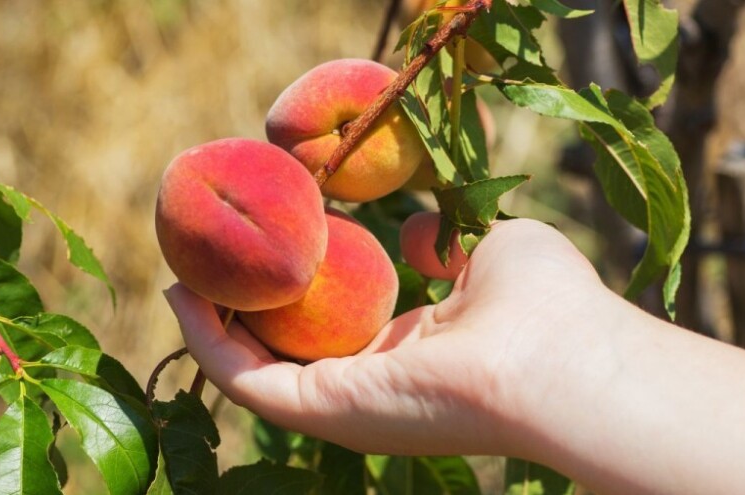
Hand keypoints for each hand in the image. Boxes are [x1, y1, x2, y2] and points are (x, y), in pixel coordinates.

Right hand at [165, 218, 610, 455]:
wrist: (564, 355)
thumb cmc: (543, 302)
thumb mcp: (487, 250)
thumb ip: (445, 241)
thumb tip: (414, 232)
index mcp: (411, 352)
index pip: (336, 329)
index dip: (297, 290)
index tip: (267, 248)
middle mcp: (371, 384)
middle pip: (286, 350)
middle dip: (241, 308)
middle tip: (207, 259)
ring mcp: (345, 404)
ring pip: (254, 369)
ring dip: (210, 323)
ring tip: (180, 270)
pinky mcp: (325, 410)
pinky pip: (247, 378)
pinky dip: (209, 339)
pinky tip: (184, 292)